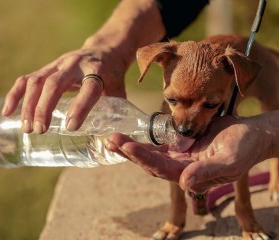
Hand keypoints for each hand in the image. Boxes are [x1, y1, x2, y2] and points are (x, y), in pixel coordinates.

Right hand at [2, 46, 126, 133]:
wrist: (104, 51)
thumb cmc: (112, 76)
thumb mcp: (119, 92)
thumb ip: (114, 112)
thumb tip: (108, 140)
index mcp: (98, 71)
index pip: (89, 88)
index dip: (80, 107)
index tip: (71, 127)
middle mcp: (76, 65)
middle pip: (55, 83)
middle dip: (45, 108)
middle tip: (40, 130)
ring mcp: (59, 64)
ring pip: (37, 81)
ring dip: (29, 105)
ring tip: (27, 128)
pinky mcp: (48, 67)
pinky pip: (27, 79)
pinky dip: (15, 94)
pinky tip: (9, 111)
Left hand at [106, 115, 273, 192]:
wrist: (249, 135)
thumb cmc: (244, 148)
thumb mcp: (229, 161)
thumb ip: (207, 172)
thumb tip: (185, 184)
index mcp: (192, 175)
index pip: (162, 169)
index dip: (144, 159)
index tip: (127, 147)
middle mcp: (182, 169)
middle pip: (151, 163)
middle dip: (130, 153)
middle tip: (112, 141)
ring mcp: (180, 158)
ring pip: (151, 154)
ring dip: (132, 148)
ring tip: (113, 139)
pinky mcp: (180, 147)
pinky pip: (158, 146)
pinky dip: (143, 143)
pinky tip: (129, 139)